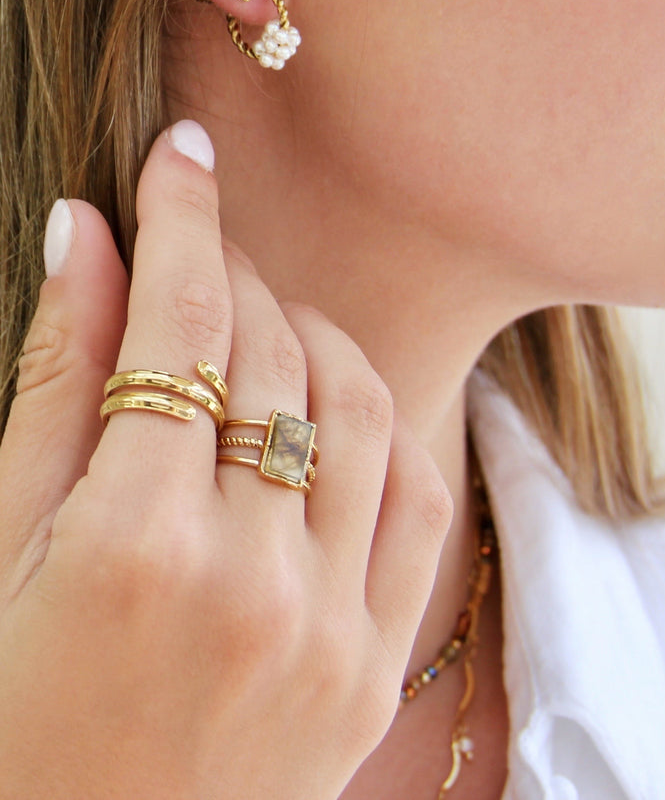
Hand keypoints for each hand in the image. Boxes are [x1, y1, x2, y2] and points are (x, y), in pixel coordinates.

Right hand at [0, 122, 450, 798]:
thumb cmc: (15, 718)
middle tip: (197, 251)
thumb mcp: (5, 549)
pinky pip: (416, 497)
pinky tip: (326, 401)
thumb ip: (54, 384)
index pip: (181, 326)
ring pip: (361, 405)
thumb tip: (88, 231)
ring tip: (258, 322)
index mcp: (135, 547)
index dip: (183, 218)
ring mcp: (331, 627)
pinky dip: (378, 423)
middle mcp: (251, 580)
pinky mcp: (376, 665)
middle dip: (233, 272)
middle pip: (270, 353)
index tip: (181, 153)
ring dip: (311, 332)